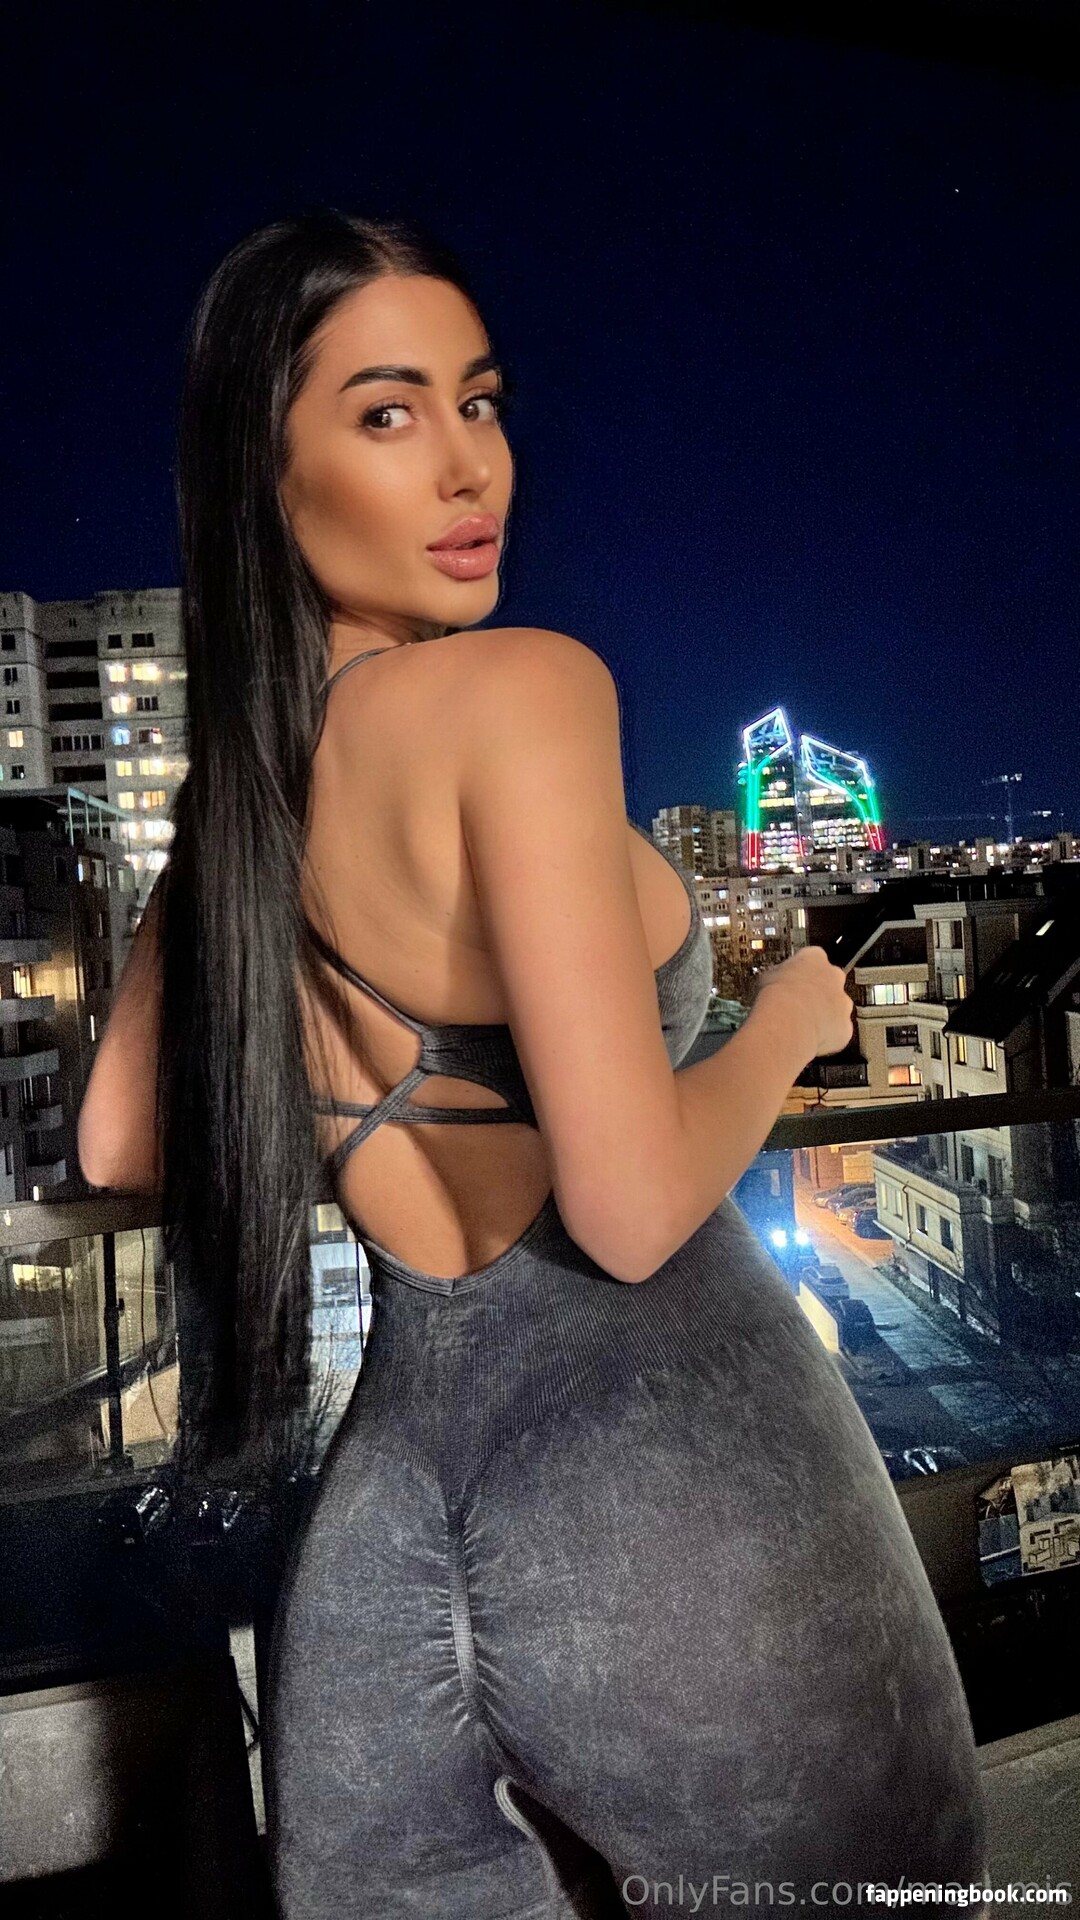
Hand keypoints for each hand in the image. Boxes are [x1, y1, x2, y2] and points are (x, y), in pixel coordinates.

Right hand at [751, 945, 854, 1061]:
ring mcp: (842, 1002)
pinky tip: (809, 1038)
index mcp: (814, 958)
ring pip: (837, 1008)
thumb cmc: (775, 997)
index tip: (792, 980)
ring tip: (802, 1024)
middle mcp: (834, 977)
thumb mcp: (767, 975)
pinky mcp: (845, 1026)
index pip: (812, 959)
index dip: (801, 972)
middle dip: (817, 993)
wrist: (787, 1022)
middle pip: (830, 982)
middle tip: (798, 1003)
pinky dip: (827, 1036)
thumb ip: (779, 975)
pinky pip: (837, 1031)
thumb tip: (772, 980)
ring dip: (824, 1015)